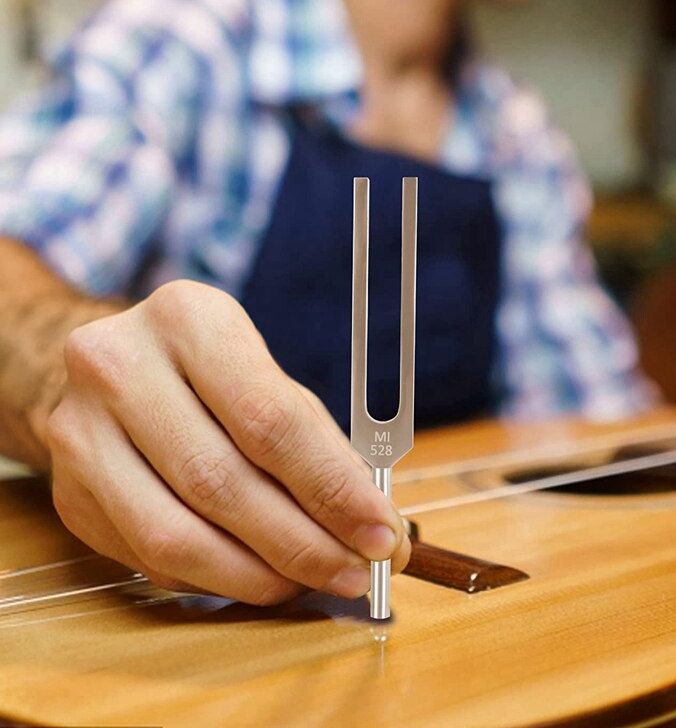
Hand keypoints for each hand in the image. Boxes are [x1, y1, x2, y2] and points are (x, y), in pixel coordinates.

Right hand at [47, 280, 410, 604]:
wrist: (110, 369)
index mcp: (188, 320)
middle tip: (355, 572)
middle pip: (221, 481)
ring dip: (258, 575)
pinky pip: (149, 558)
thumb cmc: (209, 373)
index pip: (269, 419)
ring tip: (310, 583)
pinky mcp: (68, 492)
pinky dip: (214, 579)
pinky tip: (255, 575)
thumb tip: (371, 522)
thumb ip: (317, 443)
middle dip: (301, 543)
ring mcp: (80, 431)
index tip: (379, 533)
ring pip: (176, 535)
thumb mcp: (267, 378)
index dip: (331, 487)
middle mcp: (120, 367)